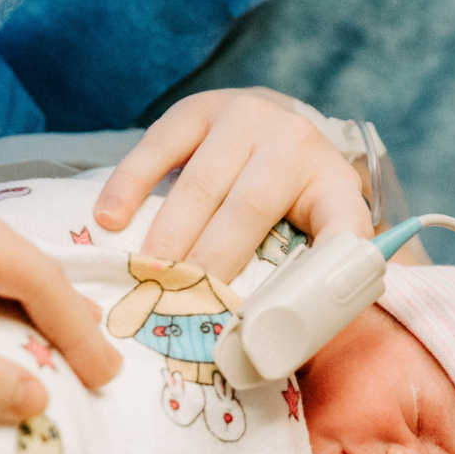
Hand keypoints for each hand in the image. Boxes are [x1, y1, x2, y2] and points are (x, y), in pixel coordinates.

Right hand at [93, 88, 373, 281]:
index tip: (302, 308)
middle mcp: (294, 144)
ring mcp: (245, 118)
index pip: (344, 229)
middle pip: (251, 207)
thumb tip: (279, 345)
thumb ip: (308, 279)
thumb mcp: (316, 233)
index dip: (328, 263)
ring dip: (170, 233)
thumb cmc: (290, 202)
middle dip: (212, 260)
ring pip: (203, 182)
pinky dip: (131, 185)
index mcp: (334, 187)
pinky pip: (159, 146)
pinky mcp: (198, 109)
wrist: (275, 126)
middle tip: (182, 302)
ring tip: (146, 273)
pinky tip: (110, 219)